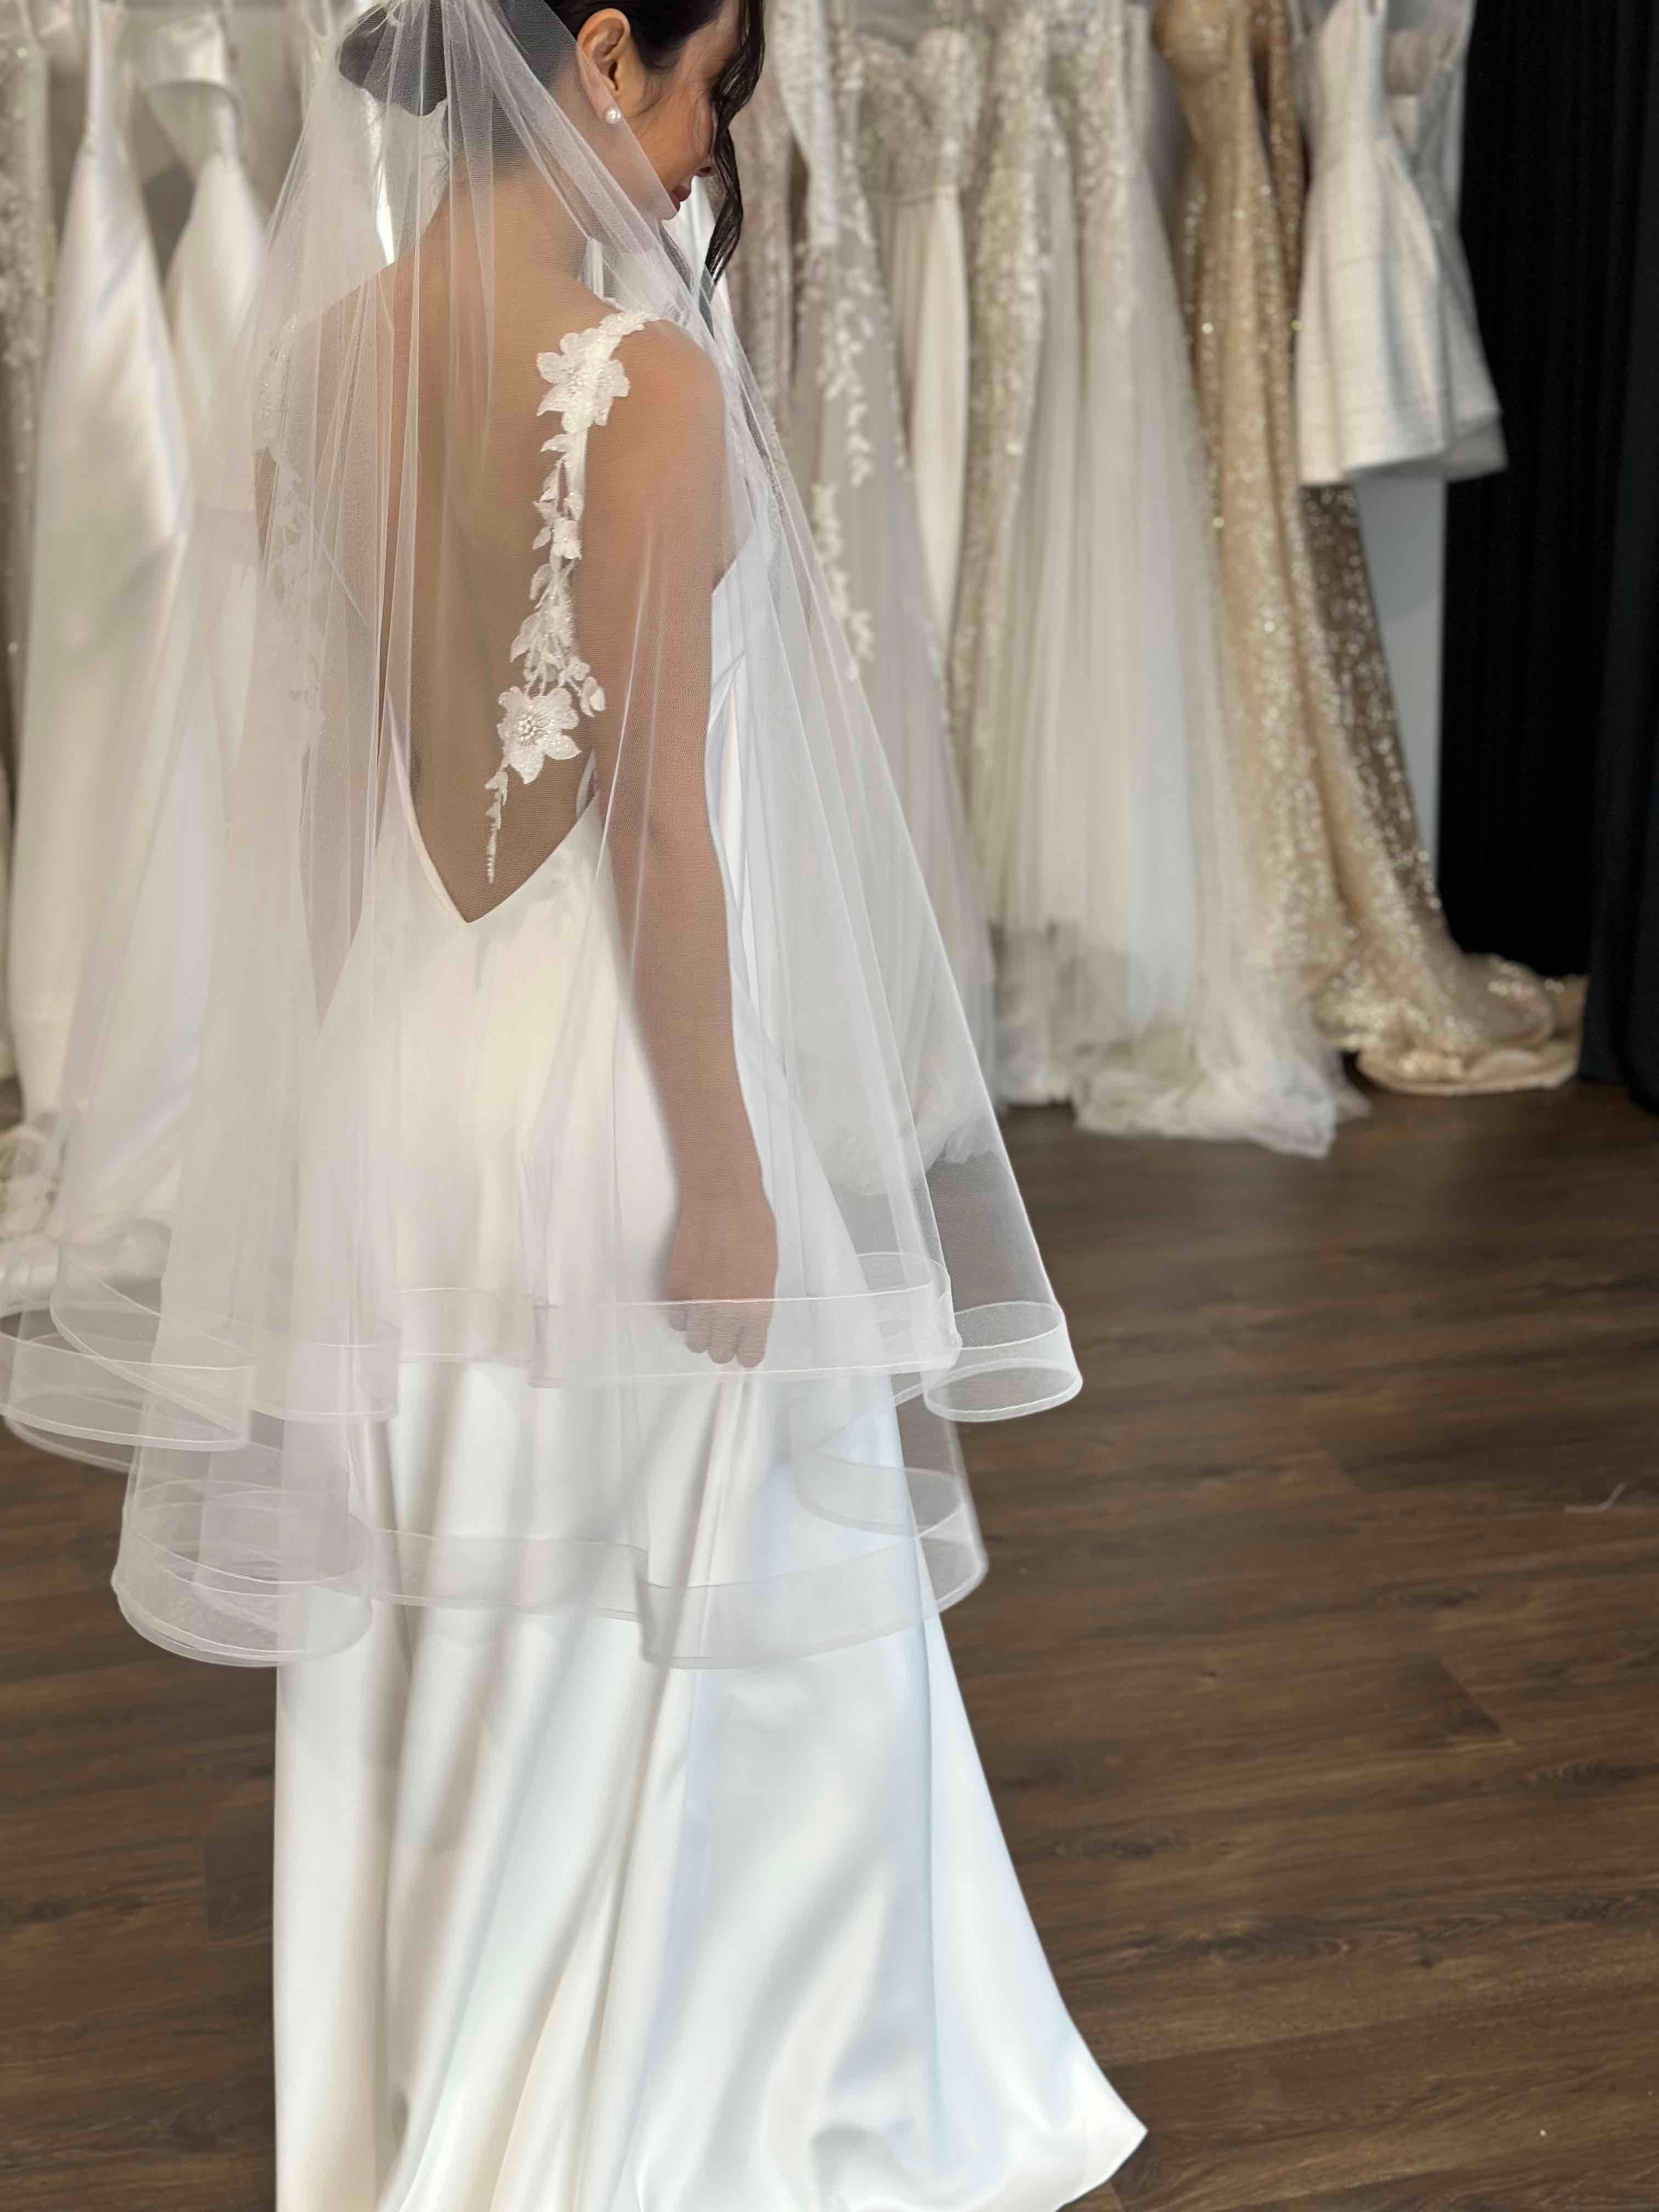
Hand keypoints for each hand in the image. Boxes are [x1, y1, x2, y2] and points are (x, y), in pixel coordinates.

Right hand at [664, 1180, 777, 1368]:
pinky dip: (682, 1311)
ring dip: (699, 1329)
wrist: (721, 1197)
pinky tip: (692, 1291)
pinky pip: (676, 1318)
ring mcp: (699, 1302)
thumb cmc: (753, 1226)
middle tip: (721, 1324)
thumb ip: (756, 1300)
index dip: (745, 1350)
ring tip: (705, 1307)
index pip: (750, 1355)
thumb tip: (746, 1320)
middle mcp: (728, 1312)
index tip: (741, 1342)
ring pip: (694, 1341)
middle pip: (718, 1354)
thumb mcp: (768, 1269)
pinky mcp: (676, 1289)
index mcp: (757, 1308)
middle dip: (720, 1342)